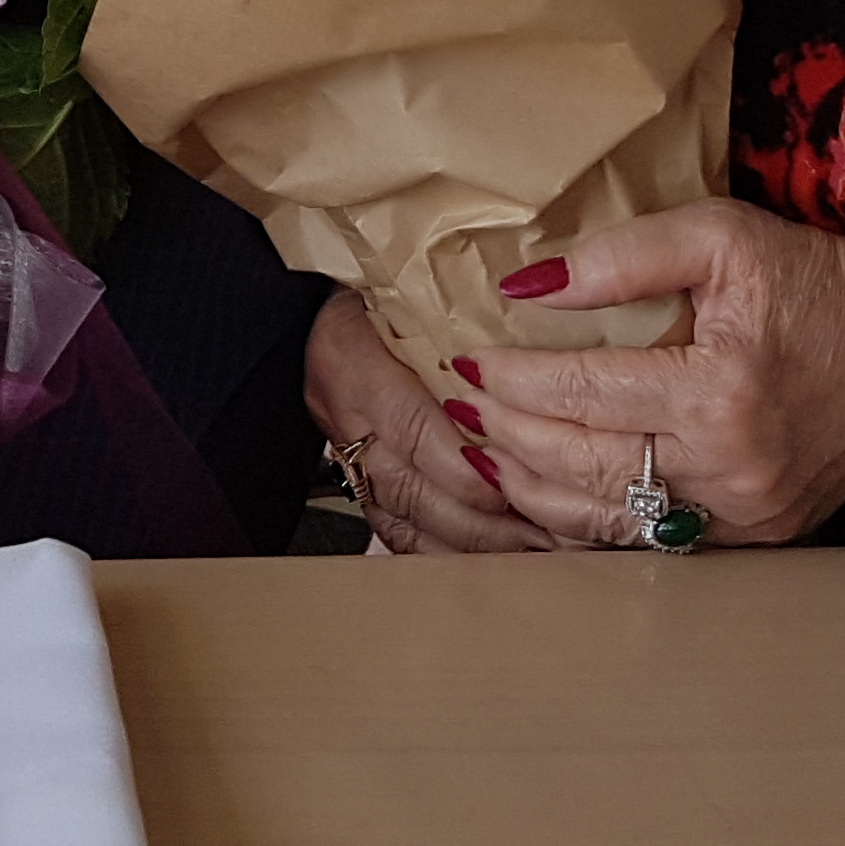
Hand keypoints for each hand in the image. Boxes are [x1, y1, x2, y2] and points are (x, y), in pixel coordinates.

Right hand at [305, 292, 554, 554]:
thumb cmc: (368, 289)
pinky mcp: (350, 480)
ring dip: (470, 545)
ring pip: (405, 521)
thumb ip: (458, 311)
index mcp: (352, 355)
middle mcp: (344, 413)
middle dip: (482, 519)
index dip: (462, 461)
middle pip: (411, 488)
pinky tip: (485, 561)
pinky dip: (442, 554)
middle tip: (546, 531)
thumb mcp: (405, 284)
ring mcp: (344, 453)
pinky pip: (393, 532)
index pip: (410, 424)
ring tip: (531, 552)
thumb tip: (532, 303)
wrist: (298, 312)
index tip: (514, 478)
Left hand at [463, 200, 844, 546]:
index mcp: (718, 391)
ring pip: (608, 518)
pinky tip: (548, 491)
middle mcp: (730, 466)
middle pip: (583, 464)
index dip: (513, 377)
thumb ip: (624, 256)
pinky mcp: (756, 536)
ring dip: (534, 489)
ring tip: (485, 452)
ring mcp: (745, 513)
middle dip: (508, 434)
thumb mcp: (719, 235)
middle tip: (461, 405)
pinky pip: (652, 537)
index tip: (466, 359)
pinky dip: (590, 518)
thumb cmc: (812, 280)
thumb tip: (529, 285)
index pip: (583, 391)